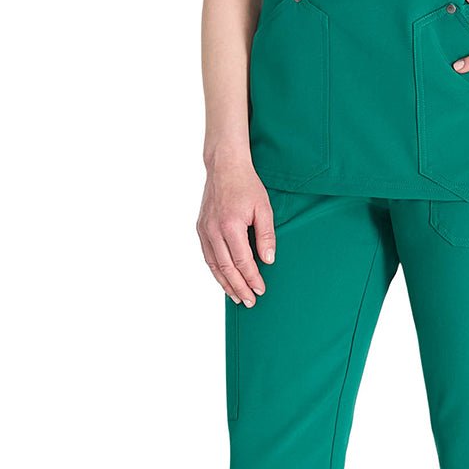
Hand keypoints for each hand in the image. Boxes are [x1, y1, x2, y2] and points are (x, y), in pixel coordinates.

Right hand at [196, 159, 276, 304]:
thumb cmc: (246, 185)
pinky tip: (224, 279)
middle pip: (227, 268)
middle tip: (249, 301)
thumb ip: (266, 236)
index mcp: (231, 225)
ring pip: (214, 265)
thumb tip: (268, 260)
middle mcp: (214, 230)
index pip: (243, 261)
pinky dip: (215, 271)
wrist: (224, 167)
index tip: (260, 289)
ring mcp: (204, 230)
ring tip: (236, 297)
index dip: (252, 278)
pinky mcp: (200, 228)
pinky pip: (207, 256)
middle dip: (239, 287)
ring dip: (225, 283)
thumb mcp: (264, 208)